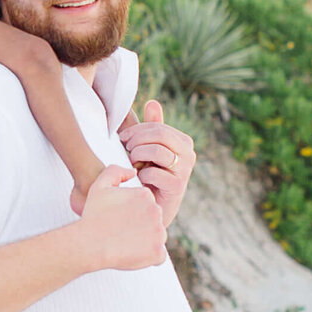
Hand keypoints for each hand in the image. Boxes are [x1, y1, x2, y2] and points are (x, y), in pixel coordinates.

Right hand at [77, 164, 166, 271]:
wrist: (89, 243)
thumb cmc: (93, 215)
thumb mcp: (99, 186)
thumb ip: (116, 171)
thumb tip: (134, 171)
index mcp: (145, 195)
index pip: (144, 205)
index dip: (130, 213)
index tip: (118, 219)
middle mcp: (156, 211)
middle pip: (152, 220)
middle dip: (140, 226)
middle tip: (120, 232)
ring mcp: (159, 232)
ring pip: (156, 237)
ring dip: (145, 241)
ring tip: (125, 243)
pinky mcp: (158, 252)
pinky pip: (158, 255)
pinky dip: (148, 257)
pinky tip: (132, 253)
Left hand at [118, 99, 195, 225]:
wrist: (152, 208)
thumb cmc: (149, 176)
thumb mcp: (148, 149)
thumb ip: (150, 128)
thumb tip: (153, 102)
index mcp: (183, 141)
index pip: (157, 127)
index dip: (136, 130)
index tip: (122, 139)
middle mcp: (189, 154)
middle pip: (159, 135)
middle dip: (136, 141)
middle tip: (126, 151)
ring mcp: (185, 171)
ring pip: (157, 151)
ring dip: (137, 156)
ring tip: (132, 164)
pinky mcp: (177, 187)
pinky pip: (153, 173)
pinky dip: (141, 175)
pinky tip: (139, 180)